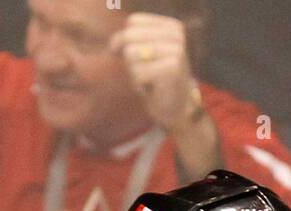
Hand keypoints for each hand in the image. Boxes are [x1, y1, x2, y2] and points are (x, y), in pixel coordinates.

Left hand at [111, 12, 200, 135]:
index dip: (123, 40)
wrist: (176, 108)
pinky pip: (138, 73)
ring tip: (149, 79)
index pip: (133, 22)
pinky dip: (139, 84)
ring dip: (135, 72)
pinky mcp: (173, 67)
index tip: (131, 58)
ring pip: (131, 54)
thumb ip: (126, 41)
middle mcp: (175, 34)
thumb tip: (113, 45)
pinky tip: (152, 88)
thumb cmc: (155, 80)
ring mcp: (176, 50)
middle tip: (145, 72)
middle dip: (130, 59)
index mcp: (171, 26)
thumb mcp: (140, 54)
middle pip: (130, 37)